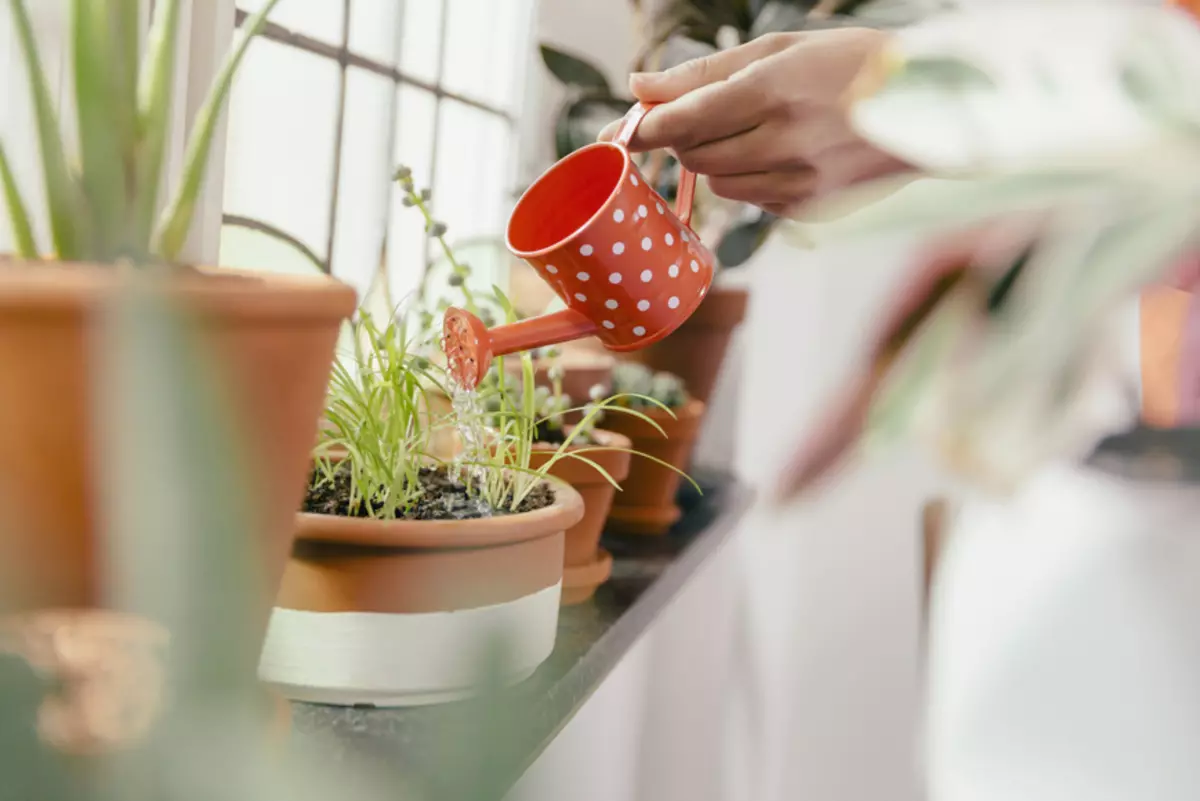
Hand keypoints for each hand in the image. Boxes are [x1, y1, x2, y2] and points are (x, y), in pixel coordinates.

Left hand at [599, 30, 910, 215]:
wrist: (931, 106)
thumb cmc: (852, 63)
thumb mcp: (780, 48)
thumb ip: (704, 73)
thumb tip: (640, 88)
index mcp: (775, 91)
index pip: (686, 119)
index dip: (645, 128)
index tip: (618, 131)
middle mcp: (786, 142)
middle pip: (694, 155)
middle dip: (681, 138)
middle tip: (695, 115)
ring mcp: (799, 182)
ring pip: (718, 183)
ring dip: (714, 159)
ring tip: (749, 128)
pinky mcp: (808, 209)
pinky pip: (750, 199)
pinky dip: (747, 177)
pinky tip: (778, 152)